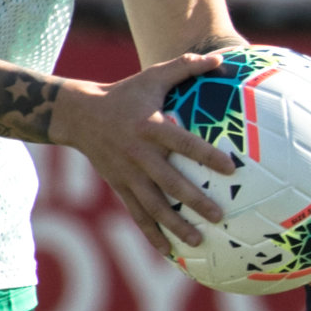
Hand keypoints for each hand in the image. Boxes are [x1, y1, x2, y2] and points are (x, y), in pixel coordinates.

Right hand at [49, 52, 237, 250]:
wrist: (80, 115)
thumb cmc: (125, 93)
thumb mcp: (153, 75)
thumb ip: (186, 66)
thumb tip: (221, 58)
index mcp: (150, 127)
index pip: (183, 143)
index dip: (206, 156)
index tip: (231, 169)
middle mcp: (139, 154)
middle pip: (169, 182)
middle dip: (194, 200)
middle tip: (220, 215)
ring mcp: (127, 174)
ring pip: (153, 206)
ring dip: (175, 225)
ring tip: (199, 241)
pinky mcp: (119, 187)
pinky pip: (137, 215)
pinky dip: (152, 234)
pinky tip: (169, 253)